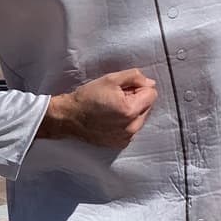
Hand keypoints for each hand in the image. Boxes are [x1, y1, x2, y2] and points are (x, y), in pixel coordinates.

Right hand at [40, 68, 157, 147]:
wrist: (69, 118)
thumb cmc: (87, 97)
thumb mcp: (110, 79)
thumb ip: (134, 77)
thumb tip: (150, 83)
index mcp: (130, 110)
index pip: (151, 94)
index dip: (138, 87)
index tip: (124, 89)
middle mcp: (132, 127)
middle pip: (147, 107)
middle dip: (136, 100)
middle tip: (116, 98)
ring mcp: (126, 137)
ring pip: (140, 118)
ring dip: (131, 112)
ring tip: (112, 109)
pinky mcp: (120, 143)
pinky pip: (132, 129)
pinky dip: (125, 123)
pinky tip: (110, 119)